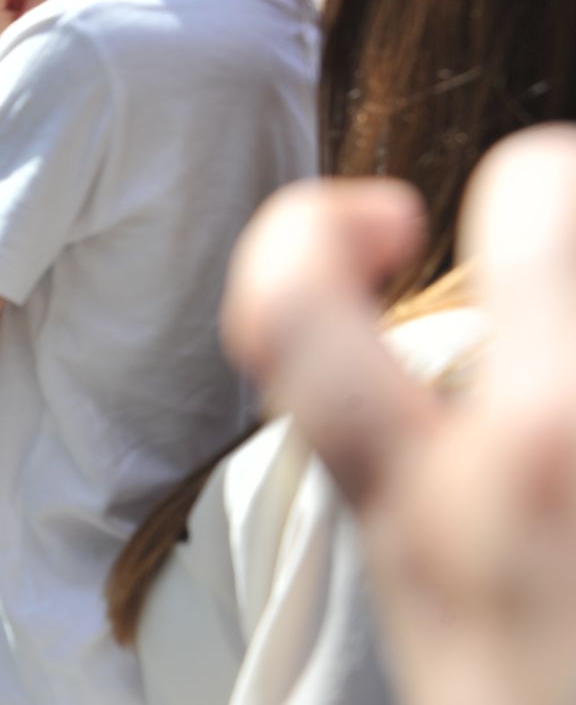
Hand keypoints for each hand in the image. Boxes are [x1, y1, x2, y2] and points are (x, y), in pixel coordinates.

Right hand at [222, 125, 575, 704]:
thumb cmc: (530, 704)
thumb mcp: (441, 608)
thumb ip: (431, 472)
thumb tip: (479, 335)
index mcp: (422, 510)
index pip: (292, 309)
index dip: (304, 232)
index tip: (386, 229)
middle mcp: (540, 453)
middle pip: (546, 189)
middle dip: (549, 201)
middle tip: (554, 280)